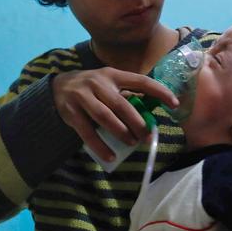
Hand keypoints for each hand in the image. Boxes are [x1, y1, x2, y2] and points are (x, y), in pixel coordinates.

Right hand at [52, 68, 177, 161]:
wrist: (57, 86)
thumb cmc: (92, 88)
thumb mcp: (108, 83)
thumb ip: (126, 93)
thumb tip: (152, 109)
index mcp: (113, 75)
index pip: (140, 81)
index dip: (159, 91)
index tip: (174, 103)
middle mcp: (98, 83)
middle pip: (121, 104)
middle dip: (137, 122)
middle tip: (147, 136)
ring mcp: (82, 97)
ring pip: (105, 117)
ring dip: (121, 132)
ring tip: (132, 143)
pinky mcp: (71, 112)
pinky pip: (87, 132)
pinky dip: (100, 145)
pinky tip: (111, 155)